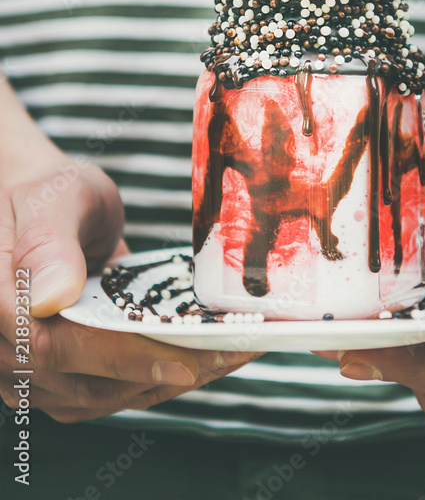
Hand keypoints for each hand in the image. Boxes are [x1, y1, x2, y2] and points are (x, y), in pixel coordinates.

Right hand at [0, 161, 258, 422]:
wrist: (45, 209)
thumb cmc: (49, 196)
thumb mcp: (54, 199)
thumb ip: (48, 243)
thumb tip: (52, 295)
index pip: (52, 347)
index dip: (119, 359)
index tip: (181, 362)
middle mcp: (6, 348)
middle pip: (84, 384)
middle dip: (164, 372)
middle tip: (234, 352)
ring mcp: (29, 371)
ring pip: (100, 397)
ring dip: (167, 382)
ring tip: (230, 355)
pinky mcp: (60, 377)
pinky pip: (108, 391)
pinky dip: (155, 379)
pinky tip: (202, 359)